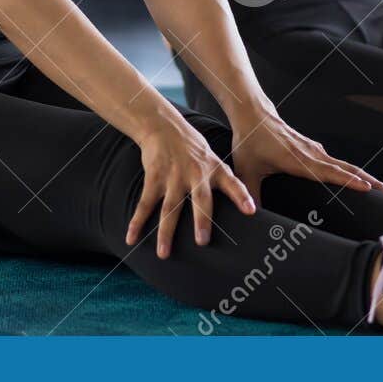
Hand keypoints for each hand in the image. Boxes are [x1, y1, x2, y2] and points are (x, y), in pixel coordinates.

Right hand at [127, 111, 255, 258]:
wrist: (164, 127)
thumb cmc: (194, 149)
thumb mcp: (213, 159)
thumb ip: (223, 181)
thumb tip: (242, 207)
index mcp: (215, 169)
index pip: (233, 183)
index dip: (242, 197)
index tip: (251, 211)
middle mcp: (196, 174)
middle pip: (200, 200)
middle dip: (202, 221)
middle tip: (202, 242)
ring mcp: (174, 176)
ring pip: (170, 209)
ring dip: (166, 233)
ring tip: (164, 254)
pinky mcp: (154, 178)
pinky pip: (145, 204)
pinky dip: (137, 222)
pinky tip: (131, 238)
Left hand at [228, 108, 382, 206]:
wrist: (254, 114)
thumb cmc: (251, 141)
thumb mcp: (246, 170)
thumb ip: (250, 193)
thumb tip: (251, 215)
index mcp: (299, 160)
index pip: (330, 173)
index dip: (349, 181)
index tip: (369, 188)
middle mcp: (313, 154)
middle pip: (349, 170)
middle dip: (373, 183)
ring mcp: (316, 151)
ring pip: (348, 166)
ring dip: (368, 179)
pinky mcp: (315, 151)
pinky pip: (340, 164)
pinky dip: (356, 174)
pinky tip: (363, 184)